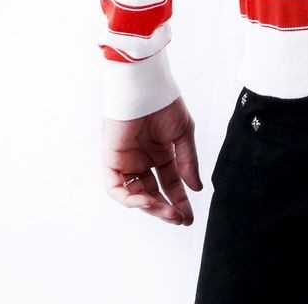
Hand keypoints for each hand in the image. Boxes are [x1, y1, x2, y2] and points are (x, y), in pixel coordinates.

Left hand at [102, 95, 202, 224]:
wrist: (145, 89)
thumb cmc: (164, 104)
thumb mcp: (183, 134)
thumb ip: (188, 162)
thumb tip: (195, 188)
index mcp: (161, 153)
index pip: (170, 184)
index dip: (179, 201)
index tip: (189, 217)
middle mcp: (144, 161)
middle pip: (153, 193)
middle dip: (166, 208)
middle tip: (180, 218)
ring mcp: (127, 162)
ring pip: (135, 195)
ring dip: (151, 206)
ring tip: (168, 211)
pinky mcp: (112, 161)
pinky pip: (116, 188)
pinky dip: (130, 198)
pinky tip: (147, 201)